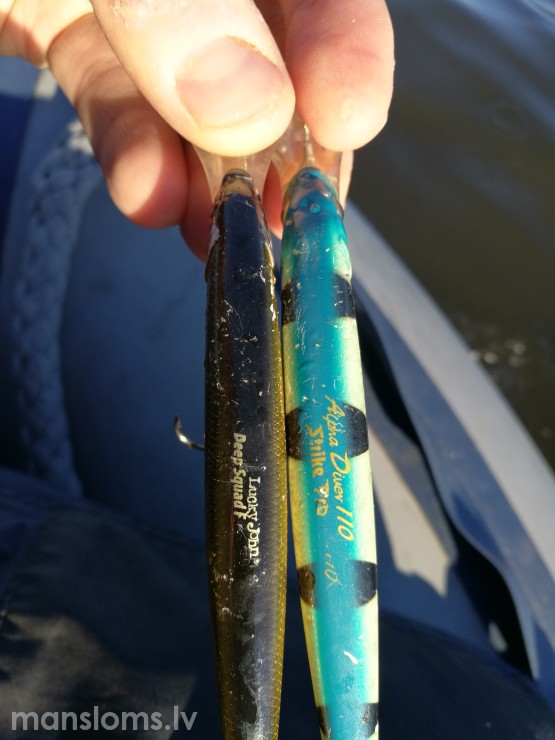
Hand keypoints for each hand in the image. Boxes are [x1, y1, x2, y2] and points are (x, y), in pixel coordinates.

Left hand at [1, 1, 393, 258]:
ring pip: (194, 85)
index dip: (342, 40)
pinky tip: (150, 201)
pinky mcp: (66, 22)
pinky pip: (118, 94)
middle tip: (285, 216)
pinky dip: (140, 154)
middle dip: (280, 136)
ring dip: (208, 171)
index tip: (347, 124)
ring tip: (212, 234)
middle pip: (267, 38)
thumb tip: (254, 108)